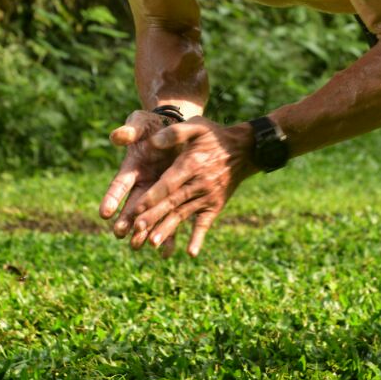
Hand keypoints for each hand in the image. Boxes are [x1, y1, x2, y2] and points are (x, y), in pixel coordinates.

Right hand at [101, 110, 183, 255]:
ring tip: (138, 247)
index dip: (112, 198)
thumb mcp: (140, 123)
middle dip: (126, 221)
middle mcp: (142, 184)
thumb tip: (117, 136)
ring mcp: (158, 192)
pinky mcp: (173, 197)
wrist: (175, 128)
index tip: (104, 213)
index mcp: (131, 168)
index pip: (119, 185)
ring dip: (144, 232)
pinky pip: (171, 217)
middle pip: (132, 206)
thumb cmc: (153, 125)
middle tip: (119, 235)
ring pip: (149, 216)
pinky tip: (167, 251)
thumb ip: (130, 130)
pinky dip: (168, 234)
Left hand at [123, 117, 257, 257]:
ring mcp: (207, 196)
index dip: (152, 197)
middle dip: (154, 217)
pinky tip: (190, 253)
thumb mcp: (197, 126)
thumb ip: (175, 132)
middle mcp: (199, 183)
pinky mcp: (214, 205)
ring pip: (183, 215)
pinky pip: (205, 224)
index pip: (168, 183)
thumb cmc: (214, 136)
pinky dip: (198, 238)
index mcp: (191, 164)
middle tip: (137, 231)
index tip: (136, 209)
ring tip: (153, 244)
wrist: (244, 149)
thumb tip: (153, 141)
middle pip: (172, 203)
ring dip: (168, 230)